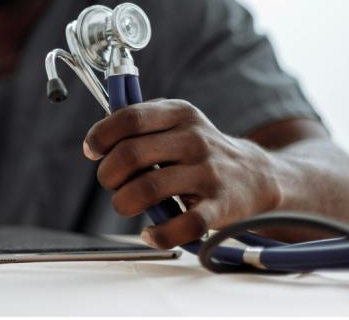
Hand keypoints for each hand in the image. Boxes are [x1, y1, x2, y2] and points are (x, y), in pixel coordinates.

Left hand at [83, 99, 280, 248]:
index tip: (92, 152)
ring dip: (124, 203)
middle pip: (130, 154)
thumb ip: (138, 123)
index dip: (101, 136)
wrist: (256, 176)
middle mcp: (194, 139)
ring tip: (126, 205)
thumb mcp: (175, 122)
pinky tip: (150, 232)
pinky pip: (182, 225)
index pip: (129, 117)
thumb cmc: (198, 150)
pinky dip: (157, 234)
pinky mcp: (220, 206)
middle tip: (111, 183)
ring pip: (147, 189)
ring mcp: (208, 173)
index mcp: (179, 113)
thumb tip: (96, 141)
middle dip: (108, 174)